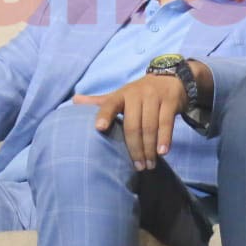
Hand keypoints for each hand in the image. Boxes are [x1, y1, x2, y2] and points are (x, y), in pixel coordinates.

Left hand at [74, 73, 188, 171]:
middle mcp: (136, 94)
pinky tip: (162, 152)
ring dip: (149, 148)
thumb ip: (101, 102)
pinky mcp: (170, 101)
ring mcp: (154, 97)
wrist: (170, 78)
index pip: (109, 104)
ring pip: (150, 126)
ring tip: (149, 165)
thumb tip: (74, 100)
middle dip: (134, 148)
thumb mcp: (120, 95)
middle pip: (133, 124)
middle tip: (137, 166)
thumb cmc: (140, 93)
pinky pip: (166, 123)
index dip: (104, 115)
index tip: (99, 128)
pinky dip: (164, 139)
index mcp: (121, 95)